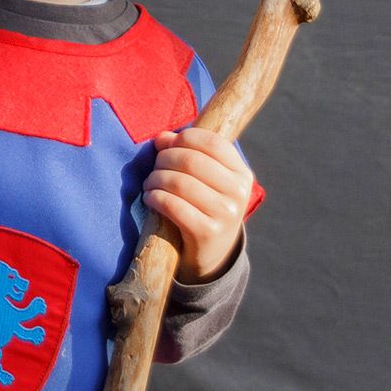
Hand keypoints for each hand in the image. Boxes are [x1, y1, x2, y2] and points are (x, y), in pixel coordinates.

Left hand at [141, 127, 252, 283]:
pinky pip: (172, 205)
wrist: (212, 253)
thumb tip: (162, 137)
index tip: (165, 145)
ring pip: (179, 182)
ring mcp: (226, 213)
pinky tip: (150, 198)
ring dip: (154, 180)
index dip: (183, 138)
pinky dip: (154, 198)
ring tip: (149, 185)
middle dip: (163, 160)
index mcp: (241, 173)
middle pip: (191, 160)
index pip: (211, 142)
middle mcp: (238, 192)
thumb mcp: (204, 180)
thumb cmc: (204, 207)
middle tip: (154, 168)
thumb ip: (186, 153)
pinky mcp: (208, 232)